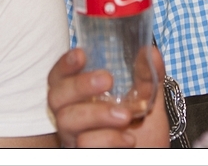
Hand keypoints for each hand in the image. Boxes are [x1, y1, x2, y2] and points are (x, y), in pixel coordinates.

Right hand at [48, 47, 168, 147]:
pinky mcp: (84, 155)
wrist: (150, 156)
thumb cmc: (144, 132)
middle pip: (56, 96)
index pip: (59, 78)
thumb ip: (148, 76)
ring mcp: (75, 138)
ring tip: (125, 115)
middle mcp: (73, 116)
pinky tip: (129, 138)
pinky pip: (86, 143)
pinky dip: (110, 138)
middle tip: (107, 79)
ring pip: (67, 119)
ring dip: (97, 113)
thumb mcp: (148, 100)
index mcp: (81, 98)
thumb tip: (151, 52)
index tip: (81, 54)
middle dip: (79, 84)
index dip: (65, 65)